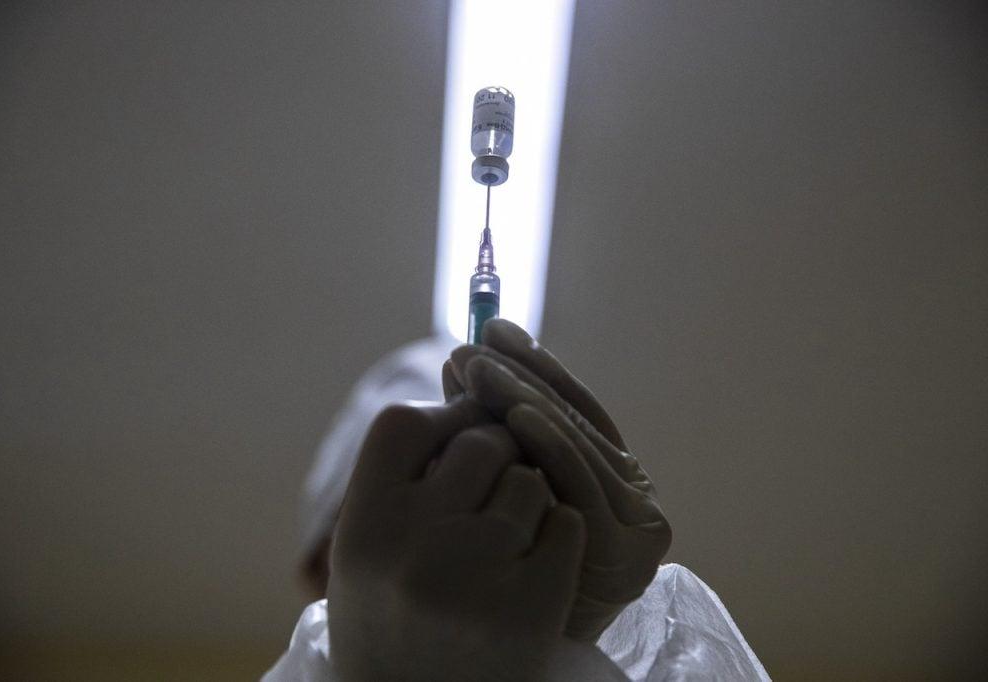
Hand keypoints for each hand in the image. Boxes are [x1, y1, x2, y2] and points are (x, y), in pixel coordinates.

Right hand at [327, 398, 587, 681]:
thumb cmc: (394, 611)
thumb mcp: (371, 544)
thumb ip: (407, 469)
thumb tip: (475, 375)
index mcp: (362, 524)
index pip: (405, 421)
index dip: (443, 414)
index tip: (463, 426)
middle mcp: (412, 547)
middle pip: (483, 440)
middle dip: (498, 450)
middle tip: (492, 485)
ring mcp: (476, 576)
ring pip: (530, 478)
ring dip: (527, 496)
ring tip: (502, 542)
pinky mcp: (532, 607)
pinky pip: (565, 523)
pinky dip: (556, 536)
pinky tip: (531, 569)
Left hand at [444, 319, 672, 641]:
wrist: (514, 661)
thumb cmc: (503, 579)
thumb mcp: (504, 498)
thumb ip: (498, 439)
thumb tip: (460, 365)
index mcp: (611, 477)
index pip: (573, 405)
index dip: (534, 363)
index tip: (493, 327)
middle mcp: (633, 494)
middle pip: (573, 417)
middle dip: (520, 376)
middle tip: (472, 346)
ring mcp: (635, 521)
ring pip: (574, 443)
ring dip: (524, 398)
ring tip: (480, 369)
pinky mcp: (625, 550)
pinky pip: (578, 485)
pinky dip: (549, 445)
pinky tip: (514, 416)